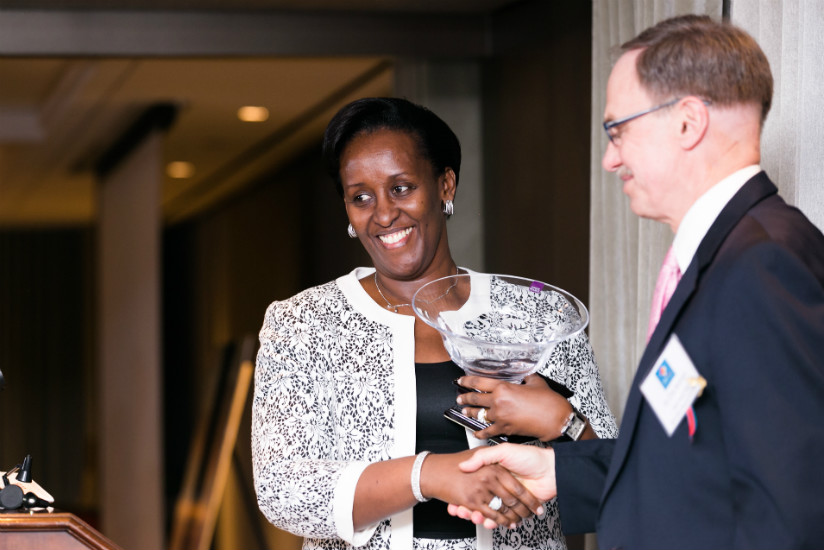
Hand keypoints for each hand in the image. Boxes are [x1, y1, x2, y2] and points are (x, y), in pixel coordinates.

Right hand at [446, 443, 555, 528]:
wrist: (552, 470)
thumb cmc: (530, 457)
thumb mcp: (503, 451)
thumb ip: (483, 457)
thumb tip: (464, 465)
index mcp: (493, 472)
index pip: (474, 485)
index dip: (464, 494)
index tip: (455, 501)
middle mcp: (499, 485)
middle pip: (479, 500)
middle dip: (469, 508)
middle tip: (461, 512)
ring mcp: (508, 497)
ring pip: (489, 511)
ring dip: (480, 517)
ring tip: (474, 517)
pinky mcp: (517, 508)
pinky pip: (503, 518)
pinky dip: (495, 522)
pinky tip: (488, 522)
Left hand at [456, 374, 573, 440]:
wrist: (556, 420)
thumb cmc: (549, 402)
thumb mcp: (536, 382)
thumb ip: (525, 378)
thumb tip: (523, 378)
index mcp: (504, 387)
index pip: (479, 382)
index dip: (467, 381)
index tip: (461, 381)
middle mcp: (499, 402)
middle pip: (475, 398)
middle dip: (465, 397)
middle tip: (460, 397)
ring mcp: (501, 417)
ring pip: (479, 414)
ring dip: (470, 412)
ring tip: (465, 411)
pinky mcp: (505, 429)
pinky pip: (488, 431)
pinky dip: (481, 433)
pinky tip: (476, 432)